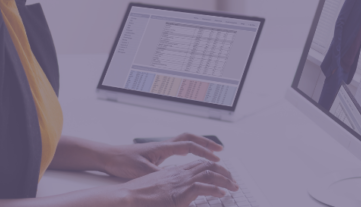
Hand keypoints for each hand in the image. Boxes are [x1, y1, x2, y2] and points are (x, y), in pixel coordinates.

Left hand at [102, 133, 222, 179]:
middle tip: (221, 150)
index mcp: (163, 147)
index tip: (217, 159)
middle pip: (191, 138)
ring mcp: (160, 149)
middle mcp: (163, 145)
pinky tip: (191, 161)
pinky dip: (189, 152)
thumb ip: (159, 175)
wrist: (108, 156)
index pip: (190, 146)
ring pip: (184, 142)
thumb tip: (175, 179)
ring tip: (211, 154)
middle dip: (207, 143)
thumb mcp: (141, 170)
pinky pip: (177, 150)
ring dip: (199, 146)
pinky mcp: (156, 154)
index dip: (205, 152)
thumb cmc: (122, 161)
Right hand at [119, 158, 236, 206]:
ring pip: (209, 172)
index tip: (222, 171)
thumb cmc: (137, 195)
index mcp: (173, 172)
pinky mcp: (179, 192)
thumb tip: (174, 194)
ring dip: (225, 179)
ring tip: (233, 186)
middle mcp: (178, 173)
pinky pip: (203, 187)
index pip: (197, 163)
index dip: (212, 165)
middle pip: (207, 164)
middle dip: (223, 170)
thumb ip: (168, 188)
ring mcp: (179, 181)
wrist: (126, 197)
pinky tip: (222, 193)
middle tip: (233, 179)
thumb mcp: (156, 189)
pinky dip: (216, 189)